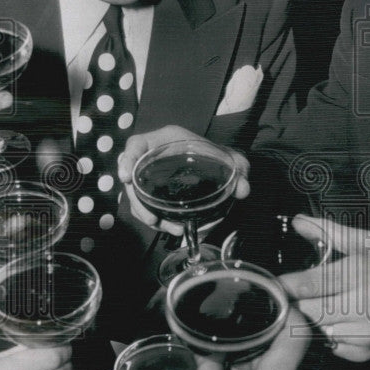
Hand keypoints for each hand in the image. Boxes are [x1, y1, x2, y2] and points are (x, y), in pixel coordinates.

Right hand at [117, 125, 250, 234]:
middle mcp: (153, 157)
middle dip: (138, 202)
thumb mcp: (232, 160)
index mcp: (165, 141)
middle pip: (132, 177)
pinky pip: (146, 206)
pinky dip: (154, 219)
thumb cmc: (220, 158)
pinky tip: (170, 228)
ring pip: (137, 197)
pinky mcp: (154, 192)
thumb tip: (243, 189)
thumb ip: (239, 170)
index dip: (127, 159)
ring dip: (147, 215)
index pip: (136, 145)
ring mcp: (151, 176)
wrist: (221, 167)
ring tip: (168, 228)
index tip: (126, 177)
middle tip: (153, 220)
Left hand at [279, 215, 369, 362]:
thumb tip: (300, 222)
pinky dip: (330, 335)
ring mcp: (364, 333)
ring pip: (316, 331)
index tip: (277, 283)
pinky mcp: (364, 353)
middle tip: (303, 294)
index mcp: (361, 274)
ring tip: (328, 305)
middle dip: (299, 303)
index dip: (286, 285)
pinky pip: (331, 346)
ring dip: (315, 320)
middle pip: (306, 312)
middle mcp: (362, 306)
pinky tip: (343, 322)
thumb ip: (330, 233)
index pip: (308, 285)